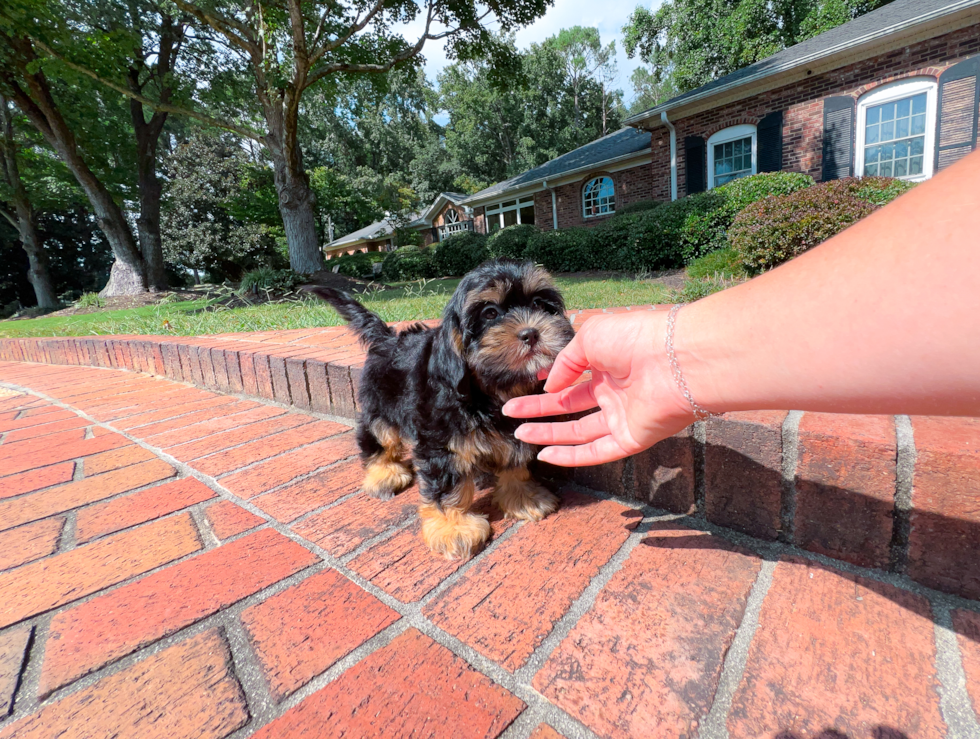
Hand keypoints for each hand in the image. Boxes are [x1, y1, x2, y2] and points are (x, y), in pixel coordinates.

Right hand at [502, 311, 695, 465]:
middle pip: (570, 407)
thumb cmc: (635, 338)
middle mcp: (615, 392)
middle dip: (539, 410)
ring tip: (518, 433)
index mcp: (609, 364)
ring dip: (548, 434)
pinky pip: (598, 451)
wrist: (676, 359)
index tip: (526, 386)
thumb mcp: (590, 338)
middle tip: (509, 411)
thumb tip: (550, 387)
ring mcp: (623, 416)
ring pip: (579, 431)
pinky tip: (546, 456)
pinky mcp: (632, 438)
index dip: (550, 383)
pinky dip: (571, 456)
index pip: (573, 378)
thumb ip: (566, 363)